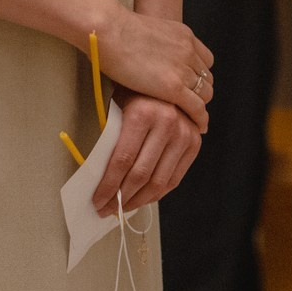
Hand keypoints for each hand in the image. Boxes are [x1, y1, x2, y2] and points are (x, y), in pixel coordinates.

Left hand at [93, 91, 202, 215]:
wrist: (166, 81)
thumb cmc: (135, 95)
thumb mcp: (118, 110)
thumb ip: (112, 142)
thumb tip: (98, 180)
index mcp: (143, 113)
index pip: (122, 161)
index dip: (108, 186)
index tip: (97, 201)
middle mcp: (167, 123)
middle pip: (140, 175)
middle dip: (120, 198)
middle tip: (106, 210)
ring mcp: (184, 134)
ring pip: (159, 182)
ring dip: (138, 201)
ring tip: (122, 208)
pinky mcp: (194, 143)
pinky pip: (174, 179)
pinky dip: (156, 194)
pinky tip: (142, 198)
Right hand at [97, 10, 212, 131]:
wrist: (110, 31)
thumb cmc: (115, 32)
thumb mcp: (148, 33)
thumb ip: (157, 46)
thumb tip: (148, 58)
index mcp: (184, 36)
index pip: (204, 60)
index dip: (198, 75)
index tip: (190, 86)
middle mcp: (189, 51)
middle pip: (206, 78)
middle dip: (199, 92)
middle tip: (190, 105)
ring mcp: (183, 69)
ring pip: (205, 94)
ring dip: (199, 106)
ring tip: (191, 118)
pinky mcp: (173, 87)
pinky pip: (197, 108)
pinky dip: (200, 119)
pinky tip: (198, 127)